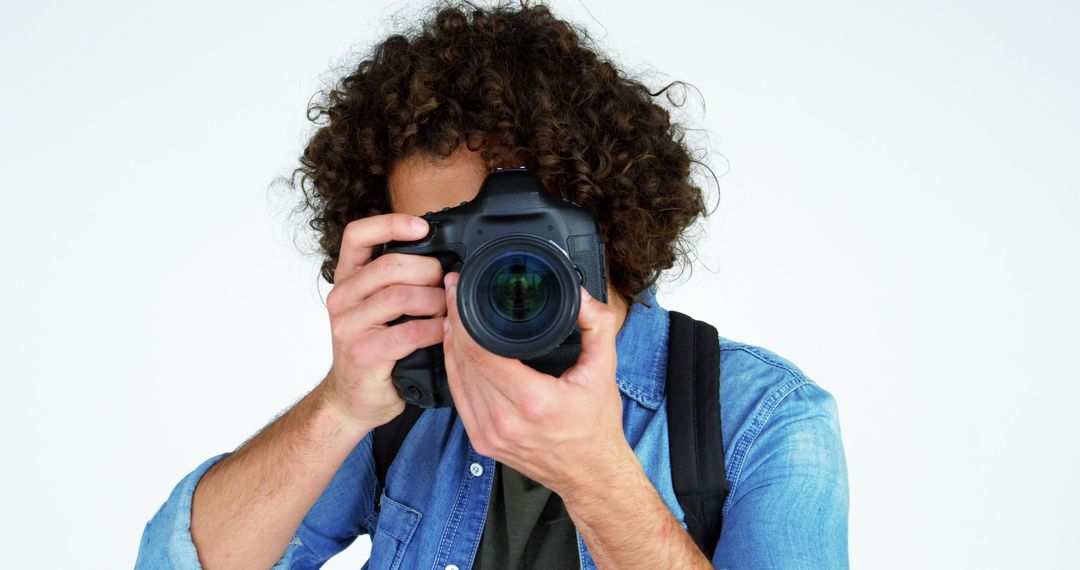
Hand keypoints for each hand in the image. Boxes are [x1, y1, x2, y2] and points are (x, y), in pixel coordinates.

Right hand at [320, 213, 446, 431]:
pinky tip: (444, 332)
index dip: (391, 224)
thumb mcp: (378, 309)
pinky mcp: (363, 353)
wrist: (353, 399)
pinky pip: (409, 331)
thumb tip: (443, 259)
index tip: (422, 228)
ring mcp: (348, 326)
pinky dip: (435, 329)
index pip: (358, 235)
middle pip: (390, 265)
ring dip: (435, 302)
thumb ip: (396, 282)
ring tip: (447, 311)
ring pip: (401, 296)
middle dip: (429, 272)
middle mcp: (341, 299)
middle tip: (446, 286)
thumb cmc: (374, 352)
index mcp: (346, 280)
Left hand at [441, 271, 633, 496]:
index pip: (481, 352)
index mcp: (534, 401)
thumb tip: (580, 295)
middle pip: (464, 362)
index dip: (464, 318)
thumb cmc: (596, 427)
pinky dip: (454, 371)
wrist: (591, 473)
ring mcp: (490, 435)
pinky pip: (458, 399)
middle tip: (453, 294)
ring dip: (450, 345)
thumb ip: (597, 326)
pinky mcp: (482, 442)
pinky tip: (455, 351)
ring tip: (452, 316)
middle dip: (454, 323)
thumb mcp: (605, 371)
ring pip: (455, 379)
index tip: (460, 292)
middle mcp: (506, 421)